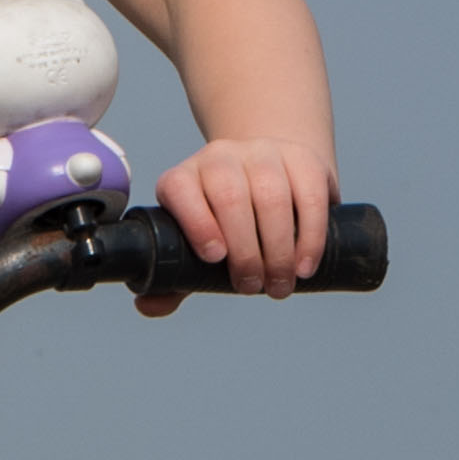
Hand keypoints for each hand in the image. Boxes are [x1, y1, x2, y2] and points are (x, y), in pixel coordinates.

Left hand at [140, 136, 334, 314]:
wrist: (268, 177)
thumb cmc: (222, 224)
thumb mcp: (192, 246)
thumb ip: (171, 277)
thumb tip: (148, 306)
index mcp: (182, 179)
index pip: (180, 190)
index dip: (196, 223)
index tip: (215, 258)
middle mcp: (219, 158)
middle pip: (230, 199)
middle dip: (244, 251)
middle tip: (254, 287)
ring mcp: (261, 153)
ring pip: (271, 197)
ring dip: (278, 249)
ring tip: (280, 283)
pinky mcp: (301, 158)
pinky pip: (309, 195)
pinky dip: (310, 235)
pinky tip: (303, 265)